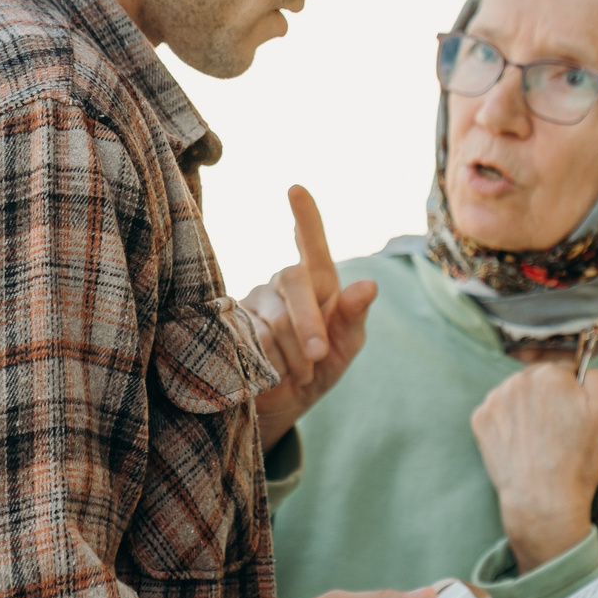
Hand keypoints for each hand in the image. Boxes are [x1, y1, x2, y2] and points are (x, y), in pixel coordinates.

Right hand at [242, 187, 379, 451]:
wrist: (280, 409)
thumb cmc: (319, 371)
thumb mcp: (346, 348)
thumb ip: (354, 316)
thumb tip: (369, 284)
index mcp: (316, 282)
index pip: (312, 245)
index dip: (306, 218)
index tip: (296, 189)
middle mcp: (281, 284)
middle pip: (293, 281)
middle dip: (309, 321)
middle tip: (319, 355)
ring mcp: (251, 302)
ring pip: (272, 316)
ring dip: (291, 354)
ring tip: (298, 376)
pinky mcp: (229, 327)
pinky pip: (249, 338)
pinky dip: (269, 362)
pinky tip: (272, 375)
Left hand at [470, 356, 597, 573]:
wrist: (542, 501)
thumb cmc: (576, 462)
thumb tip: (585, 372)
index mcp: (550, 374)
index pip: (564, 371)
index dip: (572, 393)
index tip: (572, 412)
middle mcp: (518, 381)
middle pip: (538, 381)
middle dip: (547, 399)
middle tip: (556, 430)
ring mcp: (495, 400)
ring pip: (516, 395)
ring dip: (526, 409)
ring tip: (538, 440)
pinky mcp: (480, 421)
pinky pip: (498, 413)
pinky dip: (507, 424)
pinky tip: (520, 444)